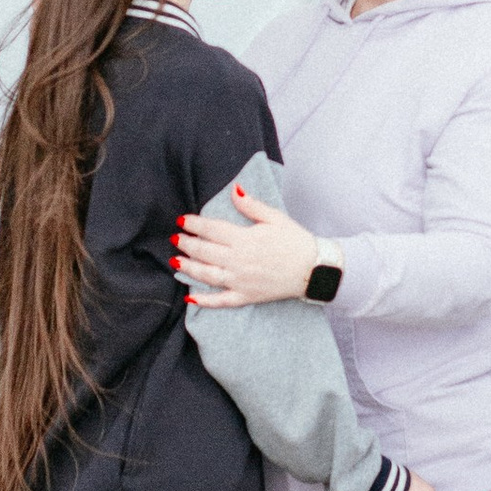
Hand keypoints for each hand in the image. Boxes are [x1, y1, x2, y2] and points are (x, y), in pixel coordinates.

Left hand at [174, 182, 322, 308]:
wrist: (315, 269)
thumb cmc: (296, 241)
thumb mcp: (275, 218)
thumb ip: (251, 205)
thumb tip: (234, 189)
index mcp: (244, 239)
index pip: (211, 230)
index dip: (194, 224)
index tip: (182, 220)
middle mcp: (238, 261)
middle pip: (204, 252)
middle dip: (187, 244)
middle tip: (175, 238)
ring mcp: (240, 281)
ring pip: (207, 275)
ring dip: (189, 268)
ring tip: (175, 262)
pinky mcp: (246, 296)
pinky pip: (221, 301)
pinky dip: (204, 300)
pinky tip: (190, 297)